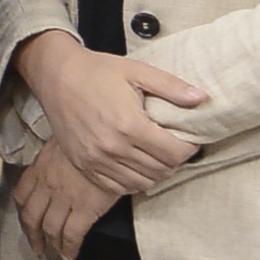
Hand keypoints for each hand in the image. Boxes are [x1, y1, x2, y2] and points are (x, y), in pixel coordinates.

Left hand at [10, 141, 116, 259]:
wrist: (110, 139)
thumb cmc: (91, 135)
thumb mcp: (66, 140)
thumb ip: (57, 156)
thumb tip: (59, 164)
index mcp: (41, 167)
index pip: (22, 194)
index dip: (23, 212)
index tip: (26, 221)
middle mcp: (47, 185)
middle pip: (31, 217)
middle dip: (32, 236)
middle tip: (37, 247)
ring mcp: (64, 198)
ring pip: (49, 229)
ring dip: (50, 245)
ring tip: (53, 254)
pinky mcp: (85, 209)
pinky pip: (71, 235)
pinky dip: (69, 248)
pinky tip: (70, 254)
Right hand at [12, 30, 204, 194]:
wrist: (57, 77)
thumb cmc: (98, 71)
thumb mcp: (137, 71)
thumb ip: (171, 87)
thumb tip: (202, 98)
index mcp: (130, 124)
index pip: (174, 153)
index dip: (189, 148)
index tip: (188, 139)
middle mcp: (114, 148)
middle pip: (161, 170)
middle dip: (175, 160)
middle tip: (174, 146)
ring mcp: (97, 160)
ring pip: (142, 183)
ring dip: (156, 172)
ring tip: (157, 156)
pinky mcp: (85, 166)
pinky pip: (119, 188)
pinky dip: (134, 181)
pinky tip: (137, 165)